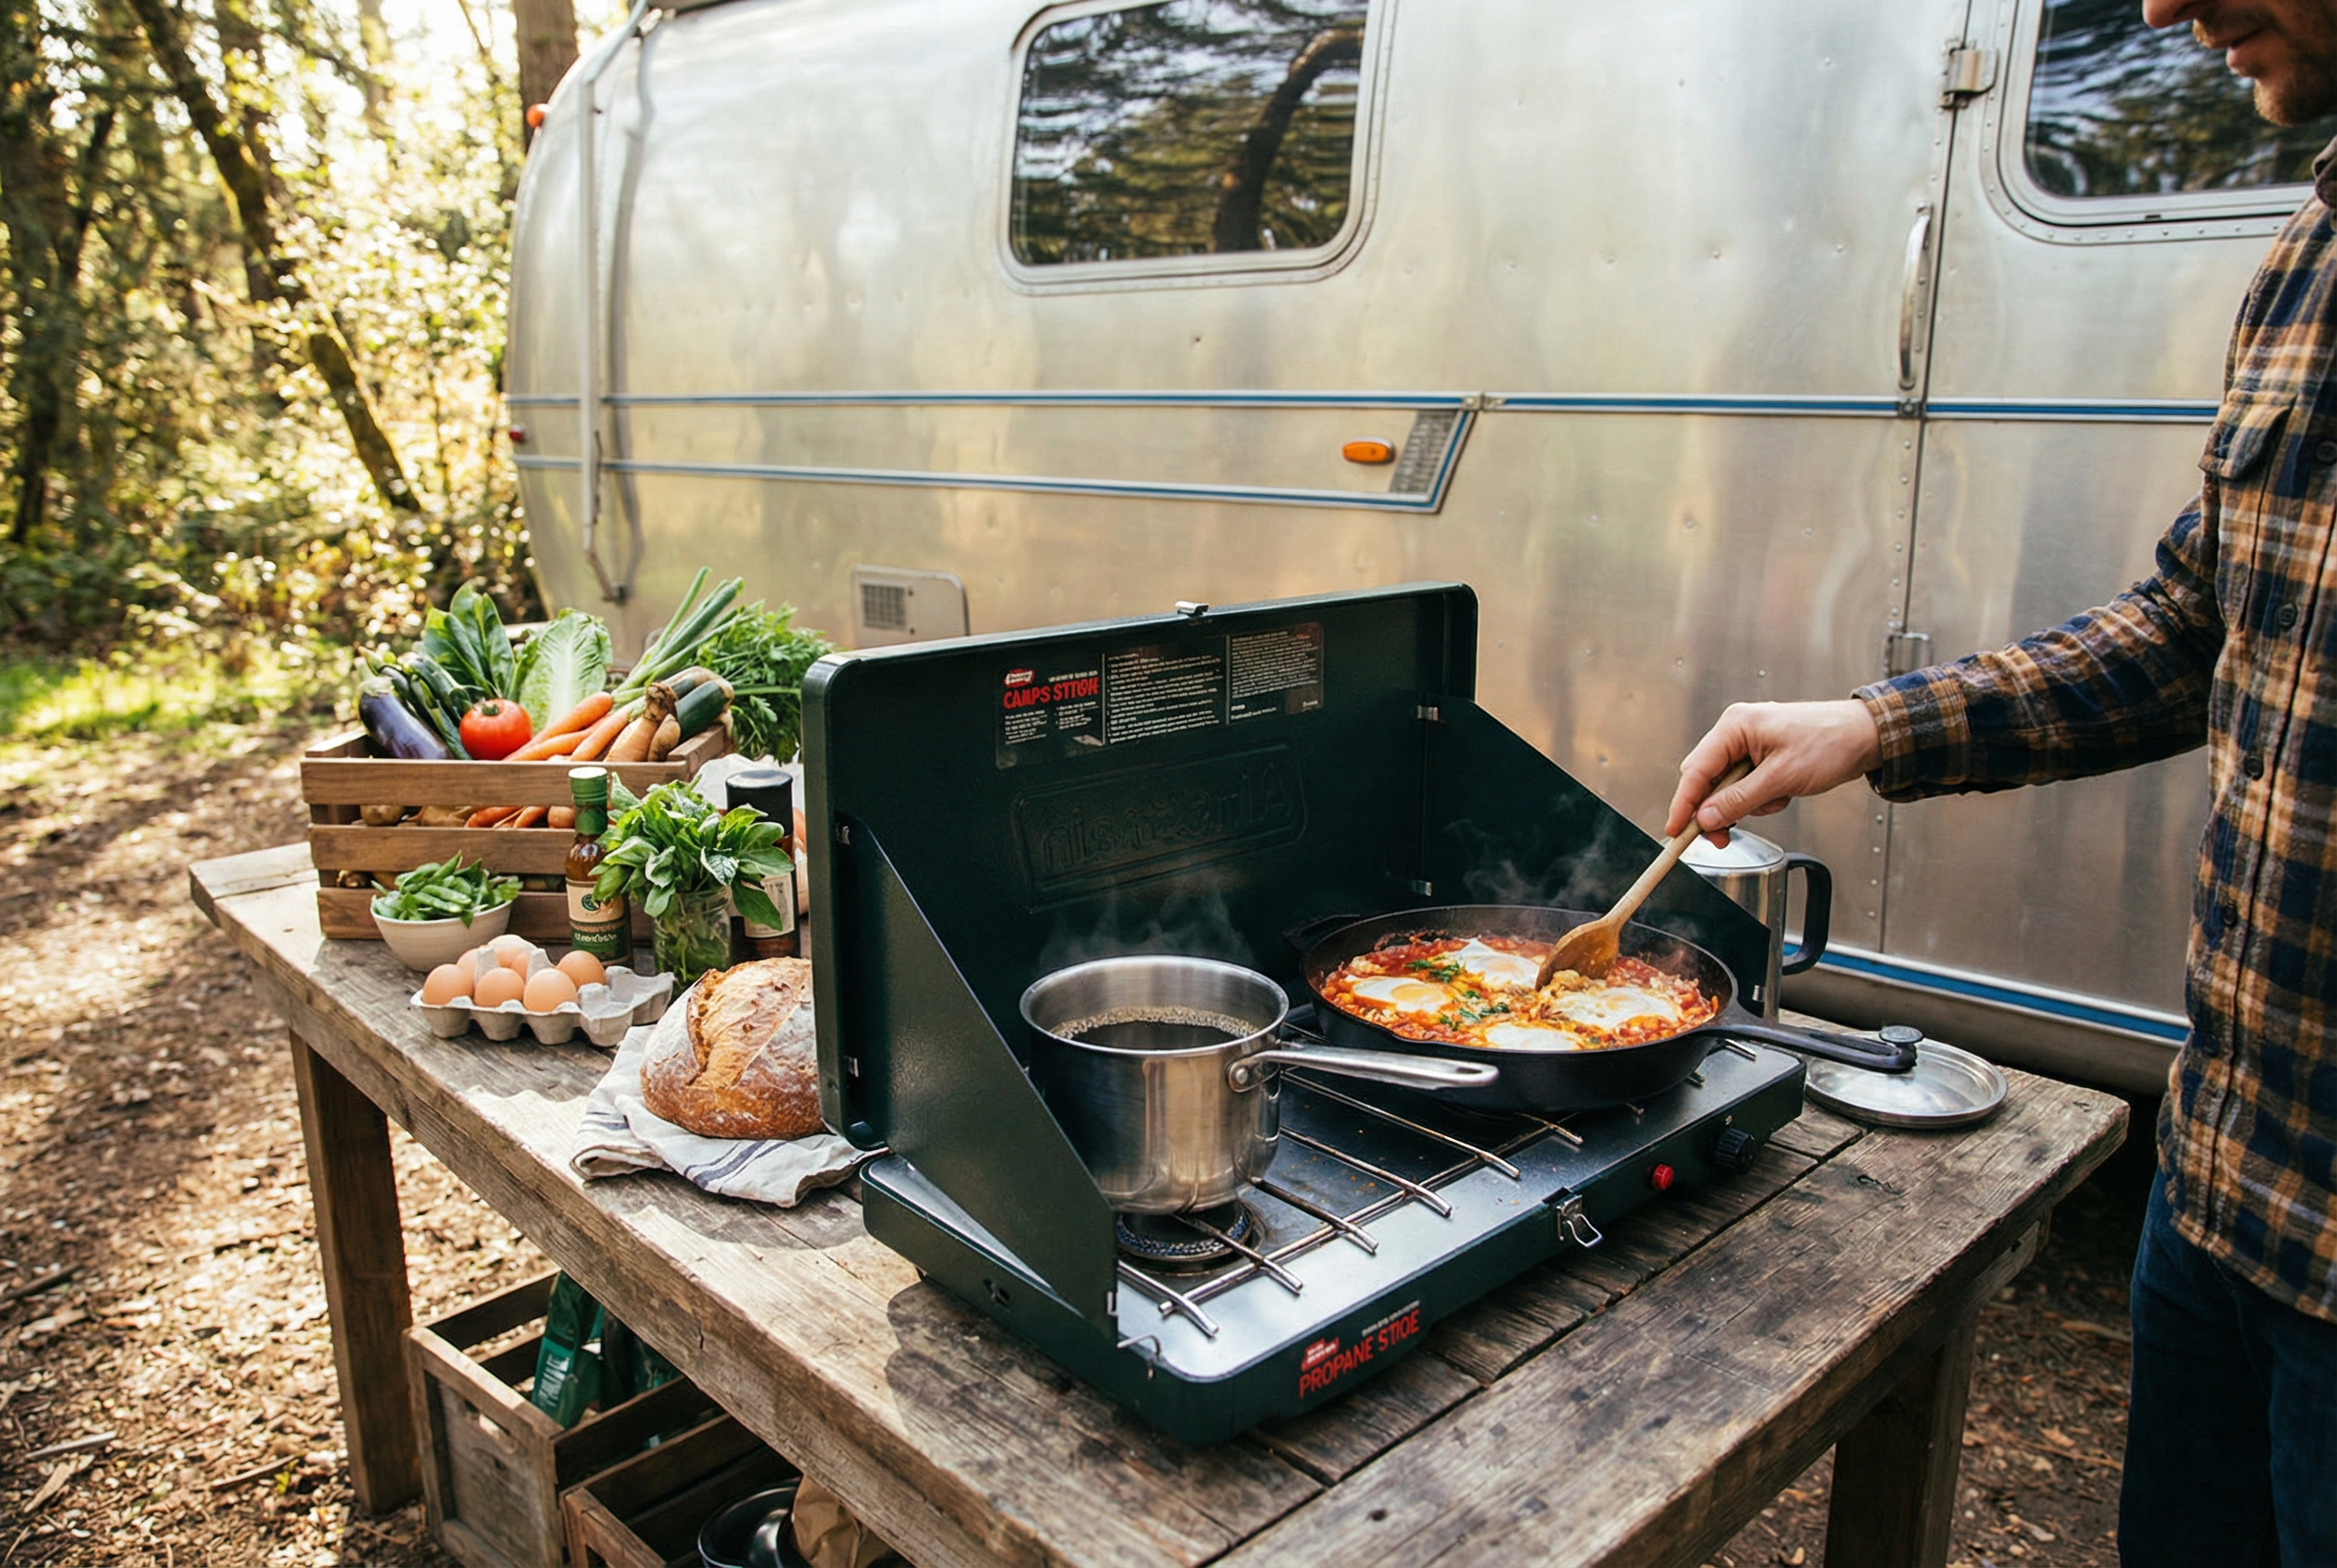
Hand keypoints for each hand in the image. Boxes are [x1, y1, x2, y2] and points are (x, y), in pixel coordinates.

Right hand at [1665, 700, 1883, 844]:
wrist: (1866, 736)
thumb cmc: (1830, 744)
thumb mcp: (1781, 778)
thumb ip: (1739, 800)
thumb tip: (1706, 818)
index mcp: (1735, 726)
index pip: (1695, 770)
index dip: (1683, 804)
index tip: (1675, 831)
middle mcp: (1736, 731)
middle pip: (1705, 779)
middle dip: (1716, 809)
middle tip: (1724, 835)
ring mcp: (1748, 742)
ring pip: (1726, 785)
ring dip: (1745, 804)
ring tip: (1777, 799)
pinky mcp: (1761, 755)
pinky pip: (1744, 784)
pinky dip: (1759, 797)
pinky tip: (1782, 794)